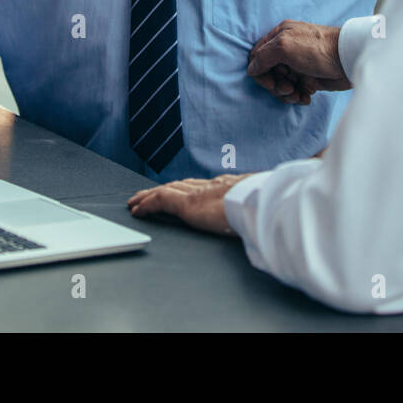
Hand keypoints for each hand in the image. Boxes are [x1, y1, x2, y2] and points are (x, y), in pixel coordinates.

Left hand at [127, 174, 251, 234]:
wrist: (262, 204)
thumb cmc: (266, 210)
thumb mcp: (259, 207)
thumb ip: (252, 209)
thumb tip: (260, 216)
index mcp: (228, 188)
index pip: (200, 185)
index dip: (186, 187)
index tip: (178, 189)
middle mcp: (211, 186)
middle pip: (180, 185)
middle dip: (164, 189)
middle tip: (148, 193)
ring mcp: (198, 193)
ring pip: (166, 190)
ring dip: (149, 195)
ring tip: (136, 201)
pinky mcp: (188, 204)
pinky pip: (160, 201)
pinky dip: (147, 204)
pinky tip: (137, 210)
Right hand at [247, 19, 350, 103]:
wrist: (348, 60)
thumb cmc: (317, 49)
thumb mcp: (284, 47)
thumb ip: (263, 56)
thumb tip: (251, 69)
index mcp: (279, 35)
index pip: (257, 56)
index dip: (260, 72)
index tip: (270, 83)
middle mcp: (287, 49)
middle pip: (268, 73)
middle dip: (276, 85)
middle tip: (289, 88)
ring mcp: (298, 64)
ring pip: (281, 84)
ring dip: (287, 94)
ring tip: (299, 95)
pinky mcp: (309, 77)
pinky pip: (295, 90)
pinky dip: (298, 96)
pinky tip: (307, 97)